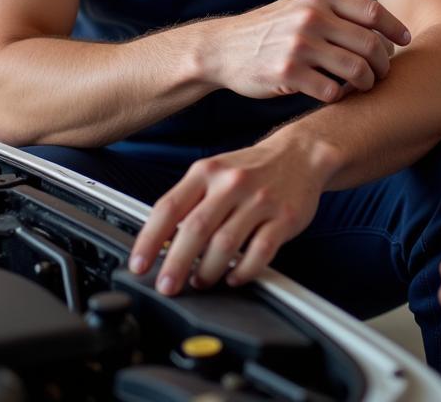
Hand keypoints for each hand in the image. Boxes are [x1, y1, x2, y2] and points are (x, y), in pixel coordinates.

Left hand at [128, 136, 334, 293]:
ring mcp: (260, 200)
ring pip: (225, 245)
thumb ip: (189, 201)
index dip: (149, 239)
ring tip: (201, 281)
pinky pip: (260, 253)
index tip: (139, 265)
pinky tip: (233, 276)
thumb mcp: (214, 172)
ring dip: (208, 271)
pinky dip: (242, 271)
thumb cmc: (251, 169)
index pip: (169, 207)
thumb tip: (160, 243)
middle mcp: (232, 183)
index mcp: (207, 171)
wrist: (301, 154)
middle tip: (167, 286)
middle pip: (196, 229)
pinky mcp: (284, 218)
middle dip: (176, 264)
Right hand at [206, 0, 410, 103]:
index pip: (371, 10)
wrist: (223, 48)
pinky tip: (335, 95)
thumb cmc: (269, 30)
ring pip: (357, 70)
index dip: (395, 27)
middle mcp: (311, 17)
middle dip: (383, 63)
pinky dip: (340, 97)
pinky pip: (331, 91)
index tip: (406, 41)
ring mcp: (300, 45)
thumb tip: (381, 26)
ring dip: (366, 83)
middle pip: (370, 43)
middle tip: (381, 73)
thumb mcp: (300, 6)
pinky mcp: (288, 73)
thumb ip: (334, 11)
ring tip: (362, 87)